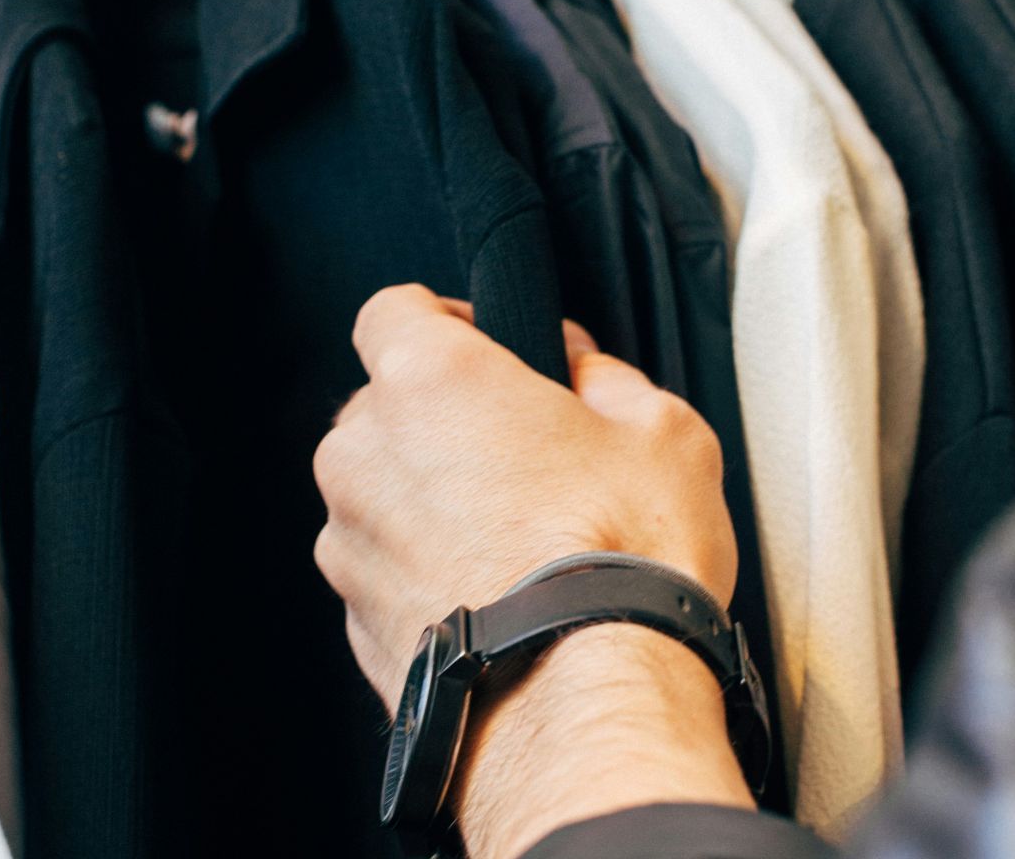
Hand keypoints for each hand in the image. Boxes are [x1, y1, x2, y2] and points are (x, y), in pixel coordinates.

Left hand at [314, 285, 752, 857]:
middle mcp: (365, 453)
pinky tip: (496, 594)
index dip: (447, 320)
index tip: (492, 346)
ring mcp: (350, 541)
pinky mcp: (353, 619)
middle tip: (526, 452)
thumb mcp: (663, 431)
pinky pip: (386, 568)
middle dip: (445, 419)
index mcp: (429, 380)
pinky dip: (426, 571)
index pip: (394, 309)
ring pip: (380, 492)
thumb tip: (587, 374)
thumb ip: (609, 380)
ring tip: (519, 539)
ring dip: (430, 500)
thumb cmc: (621, 562)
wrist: (584, 705)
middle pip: (385, 405)